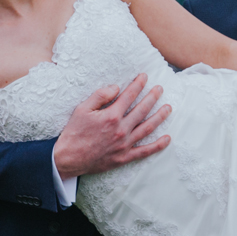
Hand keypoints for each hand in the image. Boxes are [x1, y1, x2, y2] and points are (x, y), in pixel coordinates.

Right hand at [53, 75, 171, 177]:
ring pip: (147, 128)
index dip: (138, 84)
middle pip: (142, 110)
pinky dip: (158, 146)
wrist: (68, 159)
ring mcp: (124, 144)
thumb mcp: (82, 109)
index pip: (129, 96)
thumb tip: (116, 87)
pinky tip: (167, 139)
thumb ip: (100, 96)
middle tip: (160, 89)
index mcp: (111, 116)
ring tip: (168, 108)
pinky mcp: (124, 157)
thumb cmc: (74, 133)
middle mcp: (121, 129)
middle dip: (152, 97)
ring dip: (159, 117)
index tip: (144, 77)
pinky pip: (145, 151)